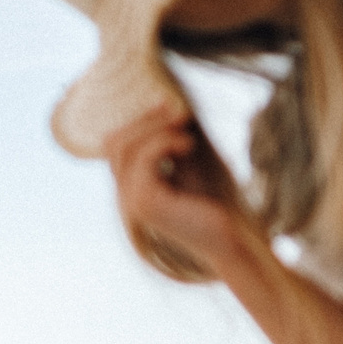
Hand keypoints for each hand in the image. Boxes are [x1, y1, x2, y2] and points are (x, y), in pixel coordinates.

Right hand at [105, 104, 247, 279]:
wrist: (227, 241)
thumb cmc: (212, 206)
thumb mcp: (186, 167)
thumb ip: (169, 144)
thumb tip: (167, 107)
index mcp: (130, 190)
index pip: (115, 146)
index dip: (139, 120)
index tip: (168, 102)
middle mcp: (124, 197)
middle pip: (115, 142)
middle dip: (146, 118)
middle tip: (180, 109)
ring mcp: (131, 202)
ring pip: (127, 147)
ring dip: (157, 127)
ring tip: (187, 127)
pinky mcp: (145, 203)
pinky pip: (144, 157)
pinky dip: (166, 142)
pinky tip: (189, 144)